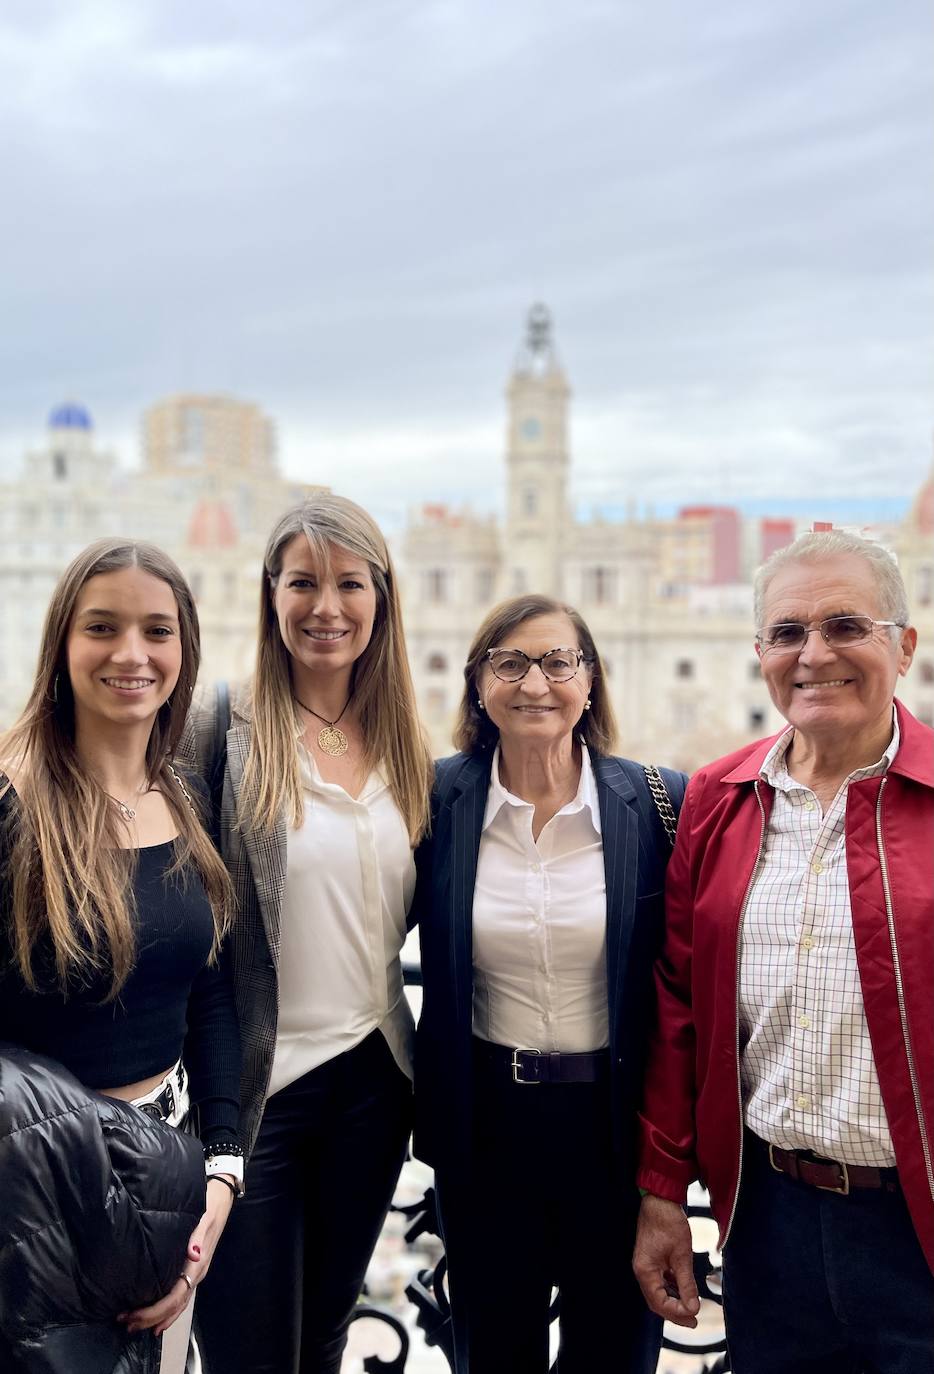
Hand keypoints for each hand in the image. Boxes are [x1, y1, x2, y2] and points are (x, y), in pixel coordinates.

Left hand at [118, 1176, 235, 1335]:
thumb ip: (197, 1236)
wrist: (222, 1198)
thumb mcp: (203, 1217)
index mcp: (197, 1264)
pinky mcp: (193, 1268)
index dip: (155, 1310)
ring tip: (137, 1326)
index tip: (134, 1316)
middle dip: (151, 1318)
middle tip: (127, 1325)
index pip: (175, 1297)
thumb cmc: (209, 1205)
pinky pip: (180, 1297)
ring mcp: (196, 1272)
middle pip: (175, 1306)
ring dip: (158, 1318)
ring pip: (178, 1305)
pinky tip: (158, 1317)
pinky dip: (168, 1311)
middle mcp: (197, 1272)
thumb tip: (193, 1253)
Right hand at [632, 1194, 699, 1327]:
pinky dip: (672, 1289)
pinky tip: (684, 1291)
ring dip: (674, 1302)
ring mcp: (645, 1265)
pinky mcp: (651, 1259)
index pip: (659, 1302)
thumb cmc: (669, 1224)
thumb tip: (693, 1308)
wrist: (660, 1200)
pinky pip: (660, 1281)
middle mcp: (642, 1270)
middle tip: (694, 1321)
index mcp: (645, 1271)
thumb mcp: (682, 1255)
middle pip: (656, 1301)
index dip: (677, 1312)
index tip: (695, 1315)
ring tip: (691, 1309)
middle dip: (674, 1313)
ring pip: (658, 1292)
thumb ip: (686, 1284)